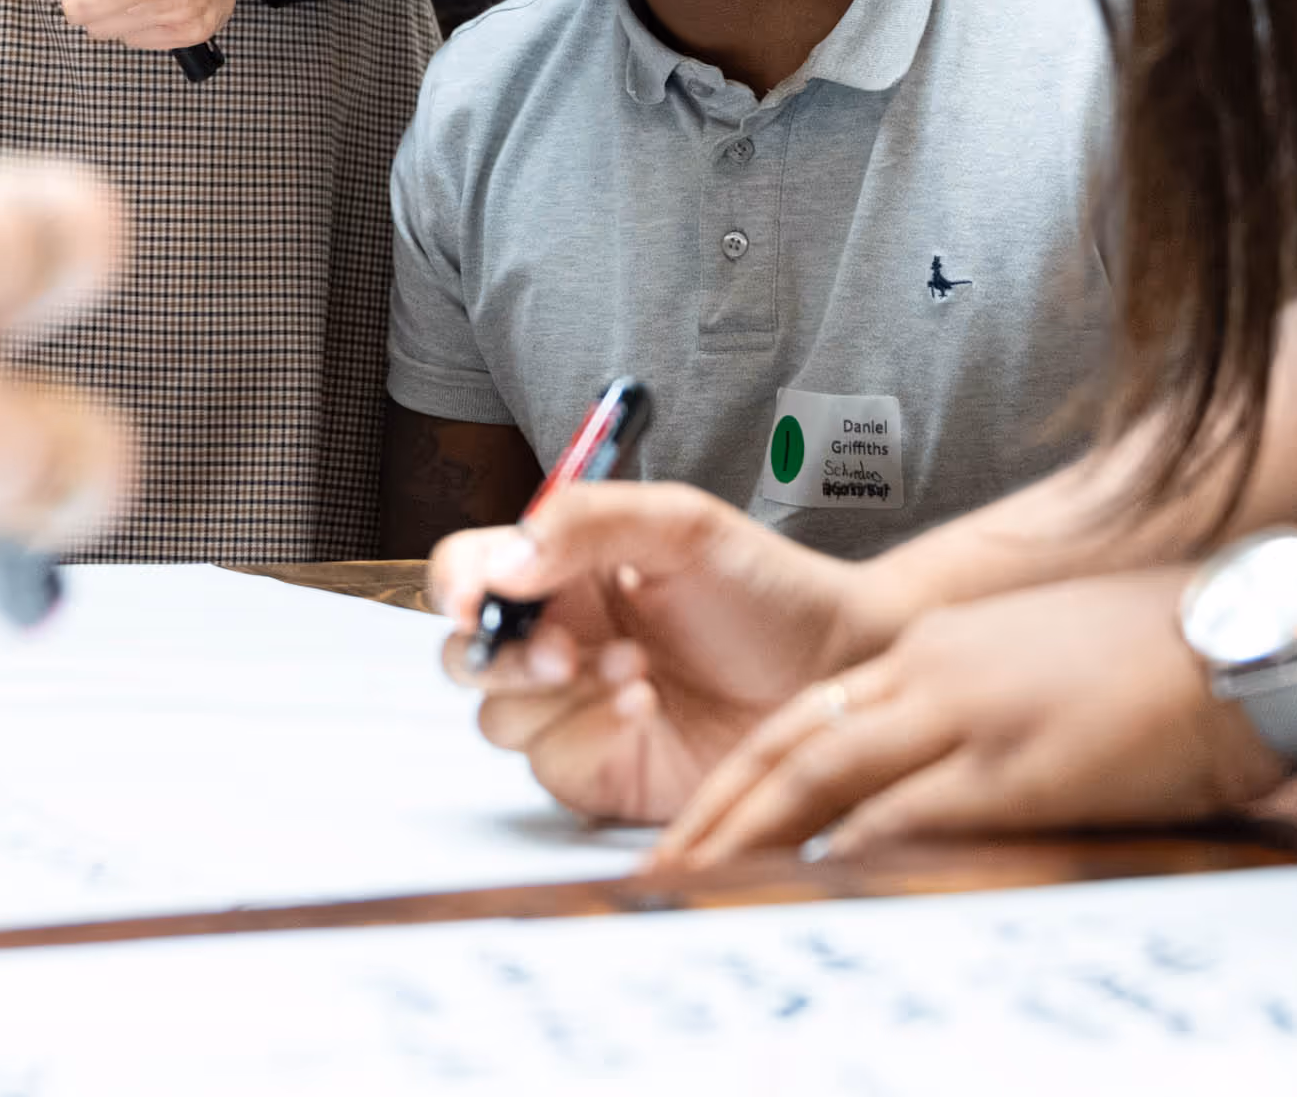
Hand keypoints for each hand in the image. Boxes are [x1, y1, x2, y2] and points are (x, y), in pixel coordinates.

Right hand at [423, 482, 885, 825]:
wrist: (839, 674)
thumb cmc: (770, 593)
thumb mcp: (683, 527)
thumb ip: (584, 524)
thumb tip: (499, 564)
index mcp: (564, 568)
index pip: (470, 571)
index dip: (457, 585)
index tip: (474, 598)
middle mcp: (560, 638)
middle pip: (467, 655)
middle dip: (502, 656)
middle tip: (562, 652)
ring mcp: (576, 710)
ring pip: (500, 717)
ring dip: (558, 697)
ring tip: (638, 671)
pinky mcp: (601, 772)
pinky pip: (553, 766)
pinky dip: (591, 737)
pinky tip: (647, 709)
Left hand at [648, 567, 1285, 869]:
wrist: (1244, 633)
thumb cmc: (1158, 653)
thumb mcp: (1036, 661)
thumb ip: (972, 708)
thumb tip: (934, 777)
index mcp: (935, 643)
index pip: (807, 716)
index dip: (741, 775)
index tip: (699, 823)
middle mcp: (932, 670)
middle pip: (789, 746)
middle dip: (715, 812)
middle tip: (659, 869)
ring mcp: (969, 715)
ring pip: (821, 778)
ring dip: (750, 837)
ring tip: (697, 887)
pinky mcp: (1014, 766)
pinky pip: (904, 815)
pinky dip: (844, 852)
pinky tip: (805, 884)